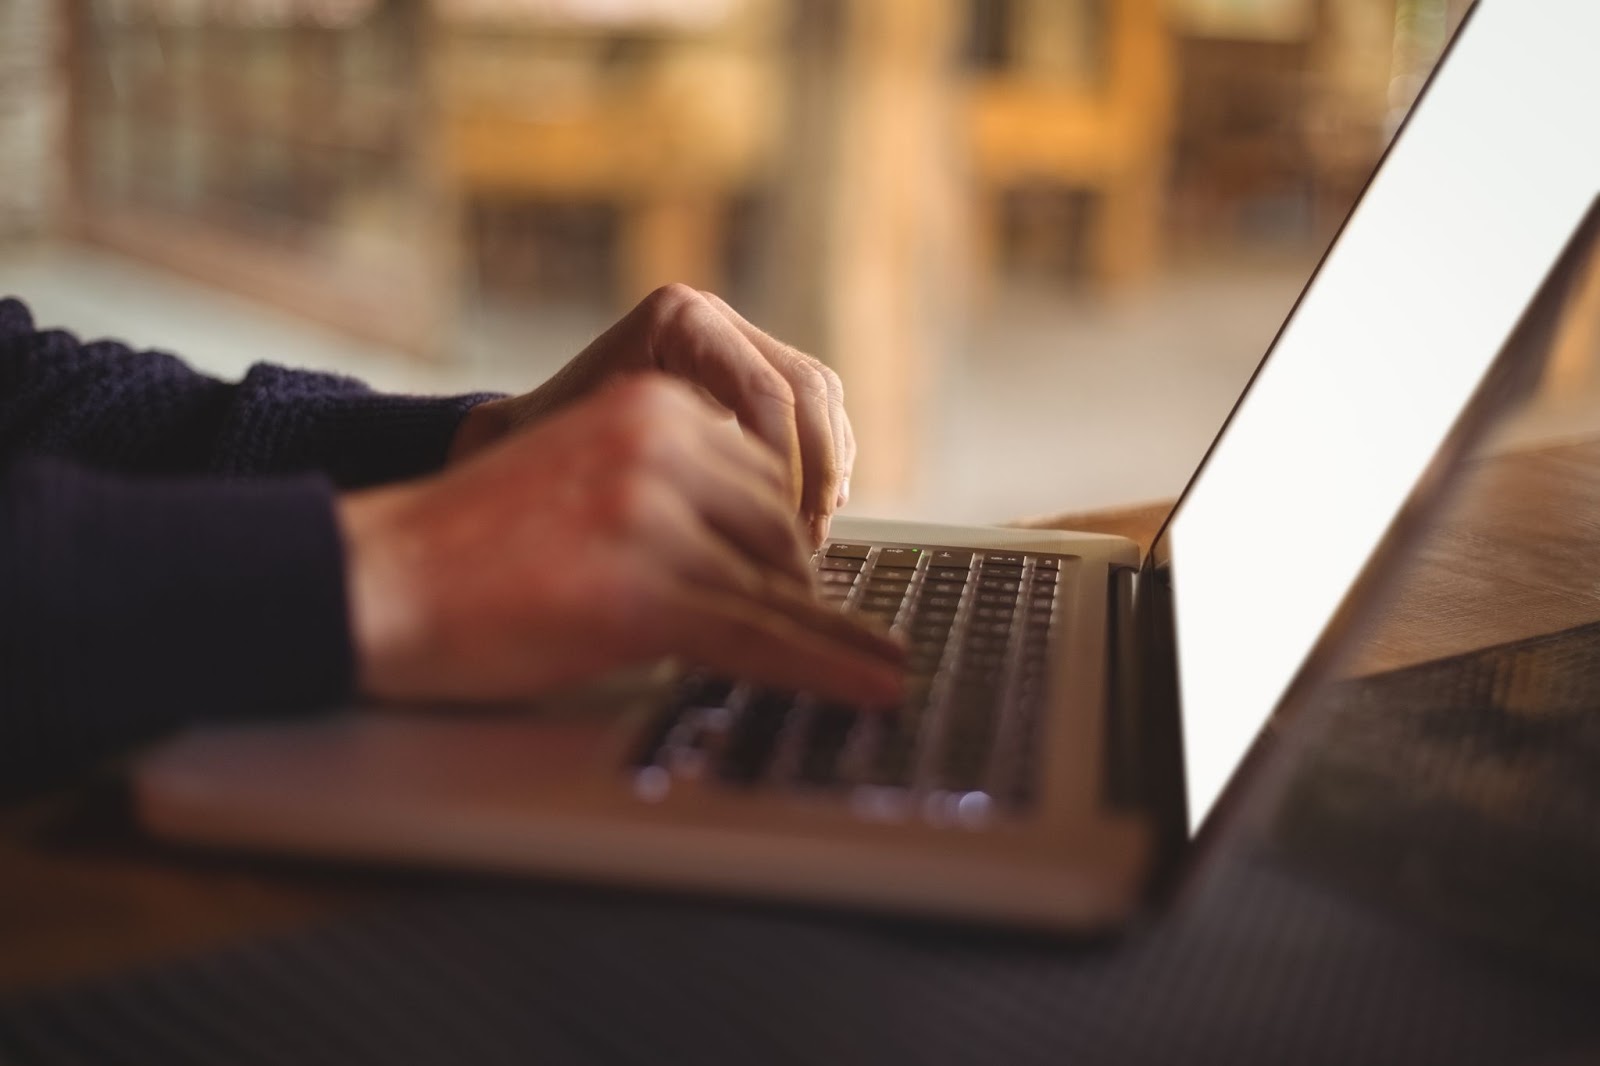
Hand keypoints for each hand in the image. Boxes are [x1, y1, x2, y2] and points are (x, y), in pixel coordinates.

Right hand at [342, 375, 900, 705]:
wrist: (372, 580)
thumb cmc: (468, 546)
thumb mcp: (583, 476)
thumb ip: (666, 488)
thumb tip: (760, 550)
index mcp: (650, 405)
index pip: (764, 472)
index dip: (788, 539)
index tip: (809, 581)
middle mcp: (660, 442)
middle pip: (779, 527)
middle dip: (794, 588)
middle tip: (814, 632)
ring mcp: (654, 514)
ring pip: (775, 586)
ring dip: (820, 635)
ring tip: (873, 668)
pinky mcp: (644, 588)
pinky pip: (759, 636)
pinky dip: (829, 667)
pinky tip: (874, 682)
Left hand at [451, 284, 855, 545]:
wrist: (520, 444)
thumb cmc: (541, 459)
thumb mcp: (583, 461)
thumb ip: (652, 483)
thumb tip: (733, 527)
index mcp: (676, 320)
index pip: (765, 391)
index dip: (791, 470)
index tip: (786, 536)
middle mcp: (712, 317)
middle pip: (807, 387)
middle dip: (817, 472)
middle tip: (807, 542)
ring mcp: (734, 340)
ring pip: (820, 398)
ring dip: (827, 469)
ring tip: (810, 535)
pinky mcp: (749, 372)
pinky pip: (812, 411)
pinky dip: (820, 462)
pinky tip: (810, 514)